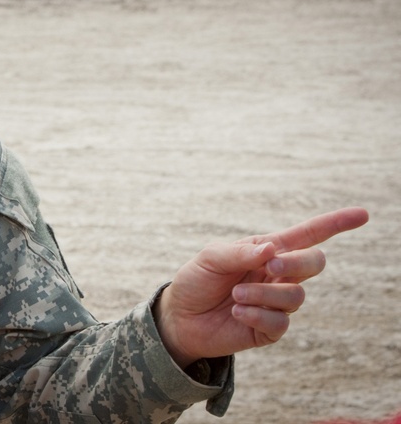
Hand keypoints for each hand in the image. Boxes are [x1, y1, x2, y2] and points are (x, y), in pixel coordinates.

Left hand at [154, 207, 368, 367]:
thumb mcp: (210, 258)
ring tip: (236, 296)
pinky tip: (238, 312)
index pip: (307, 235)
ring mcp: (276, 302)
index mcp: (266, 251)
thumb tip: (272, 250)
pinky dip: (258, 315)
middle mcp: (277, 275)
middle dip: (297, 263)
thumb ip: (239, 252)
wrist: (180, 317)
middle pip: (314, 262)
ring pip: (296, 296)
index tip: (362, 214)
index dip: (335, 224)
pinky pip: (281, 323)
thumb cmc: (196, 281)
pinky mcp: (270, 329)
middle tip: (269, 266)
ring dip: (264, 294)